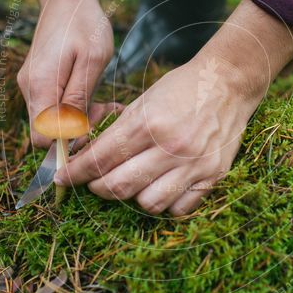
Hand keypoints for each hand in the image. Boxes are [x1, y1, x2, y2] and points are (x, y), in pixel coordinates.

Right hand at [19, 0, 113, 146]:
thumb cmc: (83, 23)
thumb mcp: (92, 60)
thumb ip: (79, 97)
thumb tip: (72, 132)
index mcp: (40, 86)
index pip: (42, 139)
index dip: (68, 142)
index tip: (94, 127)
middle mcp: (29, 89)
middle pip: (47, 132)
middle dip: (78, 130)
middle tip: (107, 111)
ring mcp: (32, 85)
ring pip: (53, 119)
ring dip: (80, 117)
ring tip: (106, 102)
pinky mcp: (39, 80)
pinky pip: (54, 105)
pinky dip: (75, 106)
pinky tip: (94, 93)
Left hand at [55, 0, 292, 214]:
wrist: (228, 83)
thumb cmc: (182, 88)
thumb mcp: (144, 101)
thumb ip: (119, 131)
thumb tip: (89, 157)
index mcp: (148, 122)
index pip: (101, 158)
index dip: (76, 172)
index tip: (63, 178)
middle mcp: (171, 146)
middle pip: (119, 186)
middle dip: (98, 188)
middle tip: (94, 183)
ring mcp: (194, 164)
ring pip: (148, 203)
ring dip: (133, 197)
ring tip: (132, 183)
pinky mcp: (212, 176)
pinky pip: (179, 208)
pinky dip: (165, 204)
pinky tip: (160, 188)